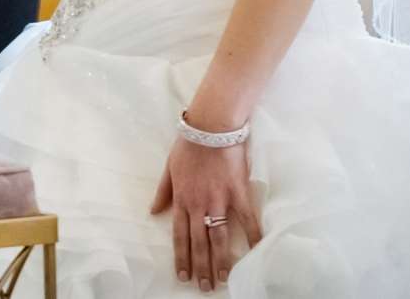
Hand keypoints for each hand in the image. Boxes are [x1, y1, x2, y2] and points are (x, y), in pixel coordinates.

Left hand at [150, 132, 260, 290]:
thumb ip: (163, 192)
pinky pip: (248, 220)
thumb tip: (153, 212)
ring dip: (222, 261)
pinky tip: (256, 253)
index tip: (183, 276)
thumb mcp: (168, 168)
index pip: (180, 236)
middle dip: (201, 267)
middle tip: (205, 287)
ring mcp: (220, 200)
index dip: (181, 257)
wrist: (210, 126)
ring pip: (219, 237)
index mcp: (181, 199)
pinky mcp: (239, 193)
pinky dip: (253, 237)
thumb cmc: (188, 145)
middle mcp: (199, 205)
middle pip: (199, 243)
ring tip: (224, 279)